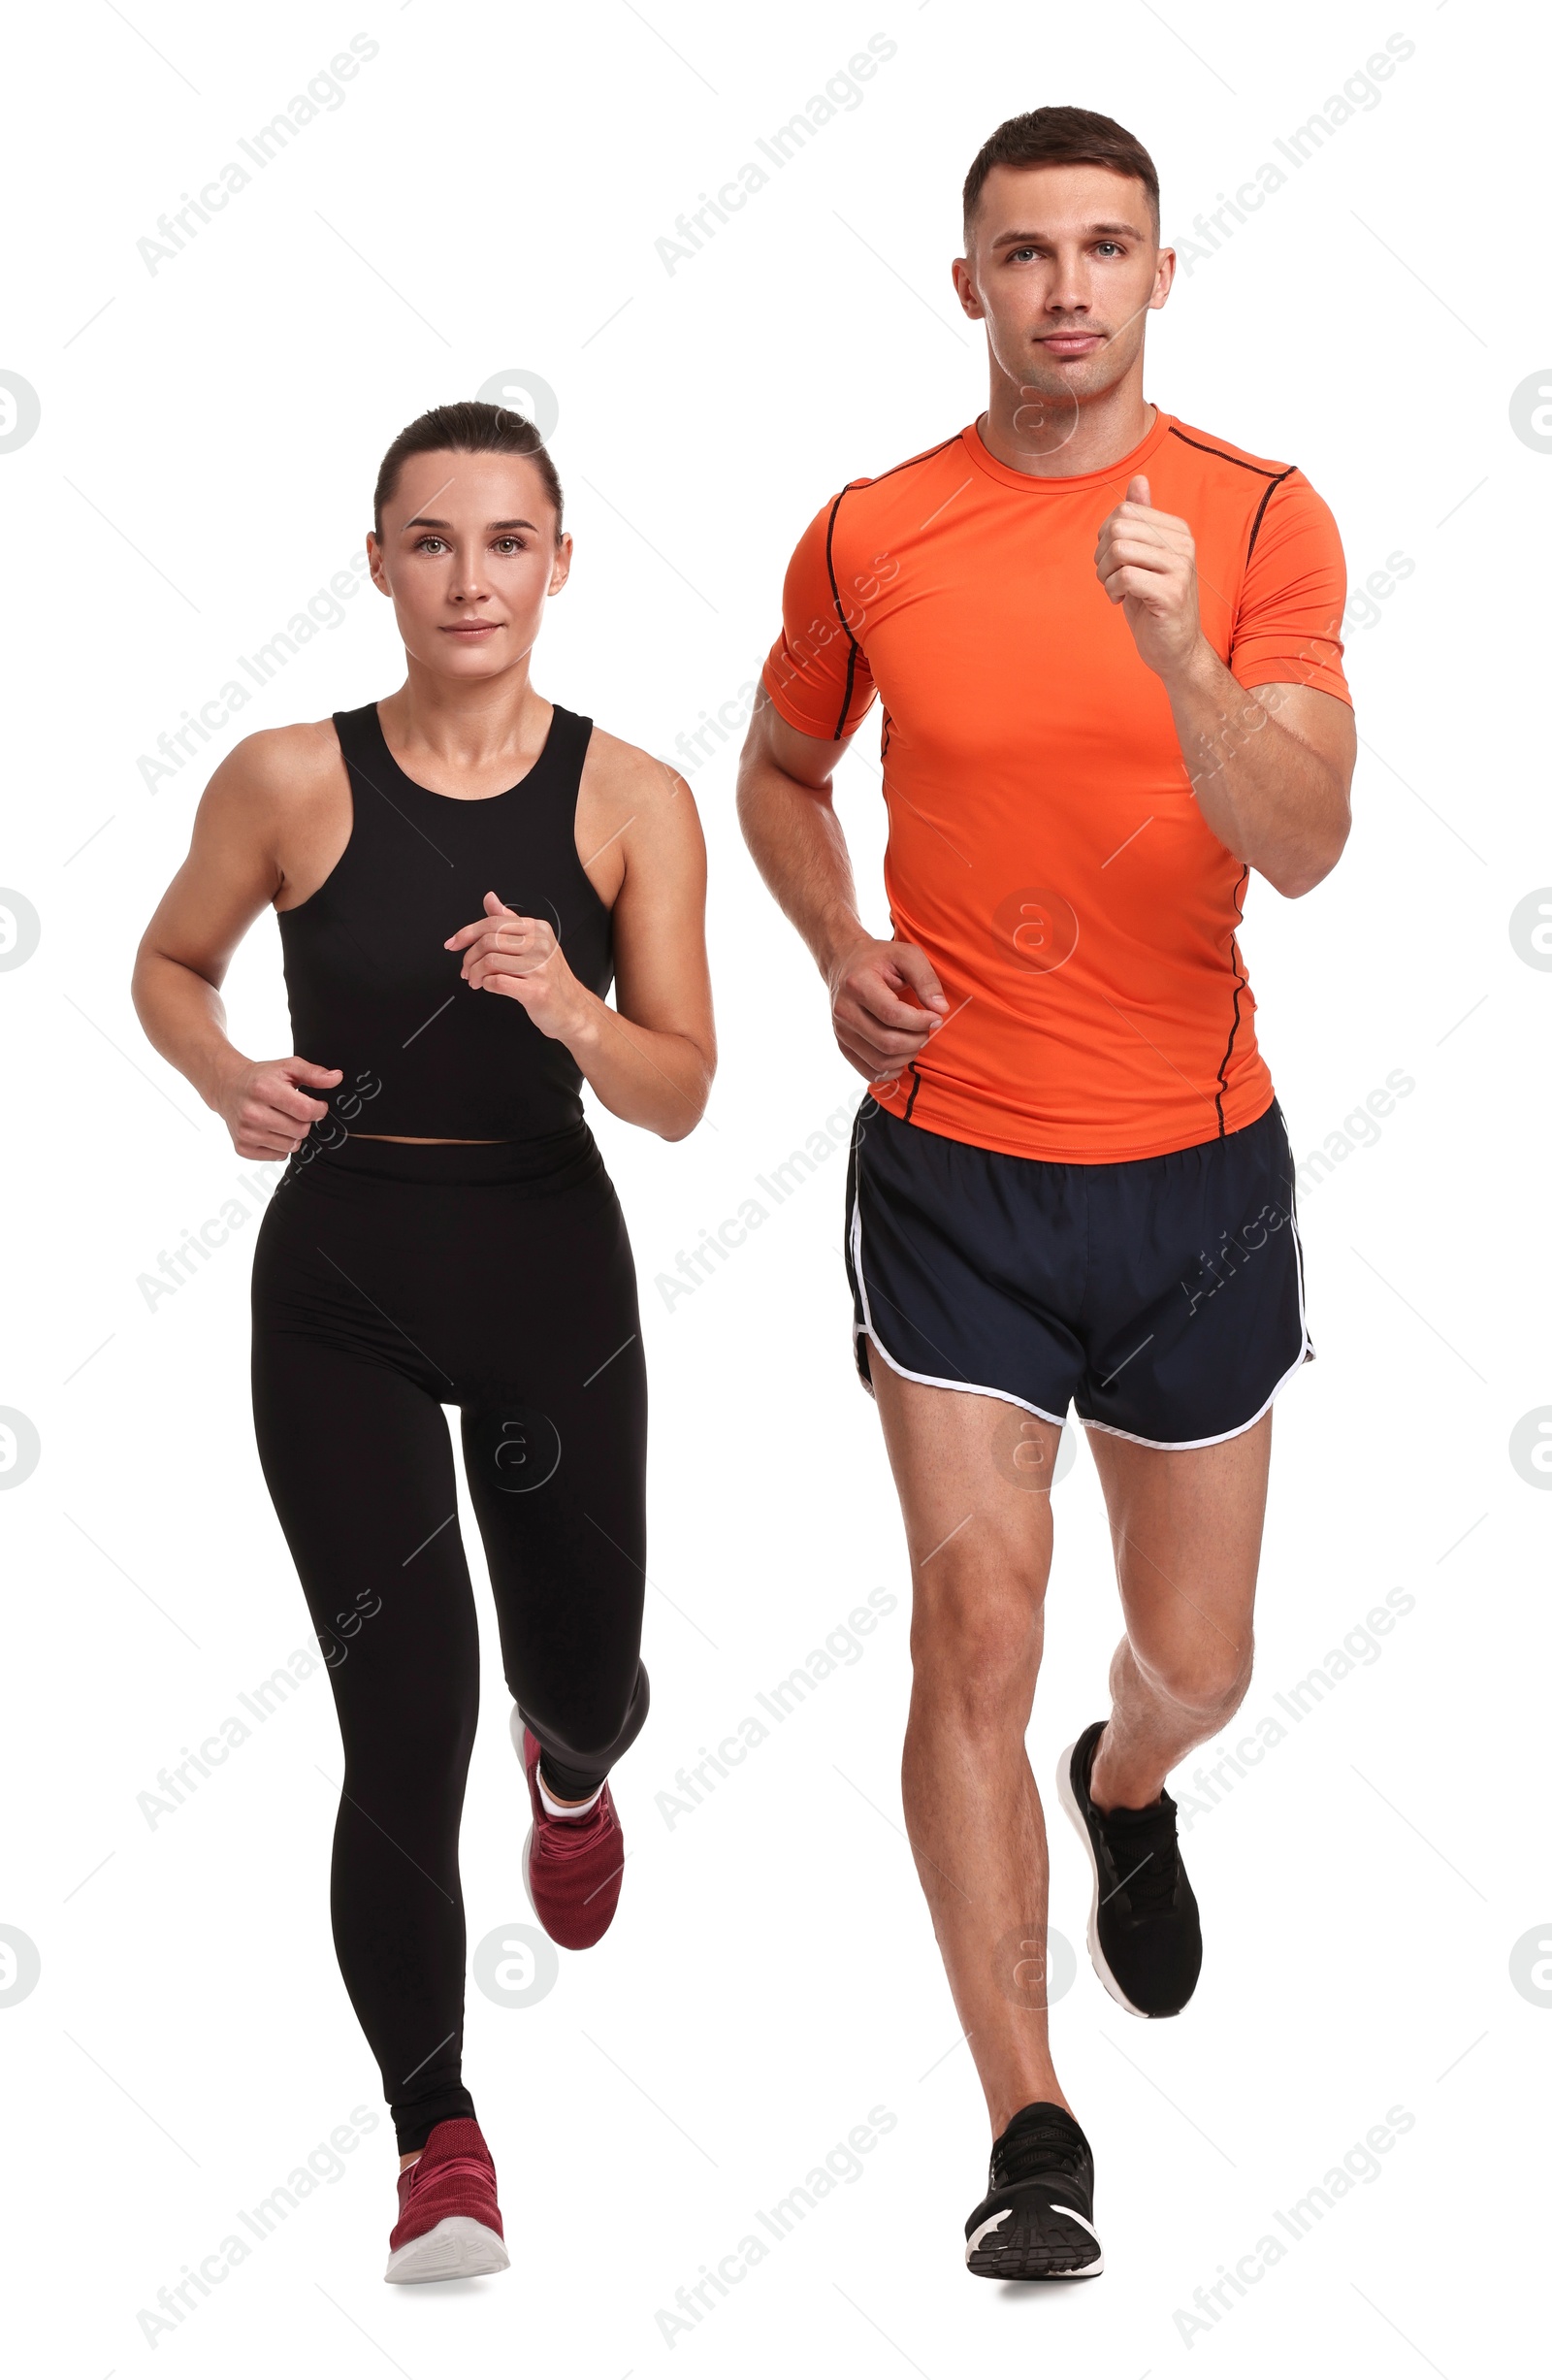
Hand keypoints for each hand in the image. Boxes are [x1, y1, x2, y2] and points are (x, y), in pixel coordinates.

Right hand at [215, 1055, 341, 1157]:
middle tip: (295, 1111)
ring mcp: (245, 1133)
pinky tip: (271, 1130)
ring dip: (293, 1135)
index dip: (319, 1109)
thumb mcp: (288, 1067)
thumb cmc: (263, 1078)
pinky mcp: (242, 1148)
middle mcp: (251, 1113)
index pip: (306, 1111)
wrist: (229, 1088)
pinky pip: (278, 1156)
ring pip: (291, 1146)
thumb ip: (314, 1073)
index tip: (316, 1105)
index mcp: (264, 1089)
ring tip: (282, 1119)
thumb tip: (336, 1078)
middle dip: (305, 1122)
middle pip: (301, 1131)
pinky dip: (280, 1146)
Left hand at [445, 891, 587, 1042]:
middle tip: (466, 970)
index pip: (493, 923)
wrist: (573, 1009)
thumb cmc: (550, 978)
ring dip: (474, 974)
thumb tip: (490, 899)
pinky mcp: (536, 991)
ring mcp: (540, 968)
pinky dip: (486, 985)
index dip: (466, 933)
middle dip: (469, 958)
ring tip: (475, 981)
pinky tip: (489, 987)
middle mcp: (541, 945)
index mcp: (538, 929)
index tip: (453, 944)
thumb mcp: (534, 944)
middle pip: (488, 941)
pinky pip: (497, 982)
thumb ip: (510, 921)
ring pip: (489, 962)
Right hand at [825, 933, 947, 1081]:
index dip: (920, 1022)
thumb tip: (940, 1008)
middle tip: (927, 1030)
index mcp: (858, 984)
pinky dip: (889, 1071)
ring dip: (906, 1057)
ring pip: (879, 1061)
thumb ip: (926, 979)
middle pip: (887, 1042)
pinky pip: (867, 1070)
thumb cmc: (879, 959)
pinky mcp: (842, 1043)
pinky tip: (901, 1057)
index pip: (892, 1015)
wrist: (844, 962)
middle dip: (917, 1041)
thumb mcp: (907, 956)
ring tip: (915, 1041)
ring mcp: (840, 1030)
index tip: (936, 1018)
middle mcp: (844, 1010)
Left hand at [1094, 474, 1204, 680]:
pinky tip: (1121, 601)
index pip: (1125, 510)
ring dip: (1105, 574)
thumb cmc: (1153, 603)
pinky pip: (1125, 576)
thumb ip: (1142, 520)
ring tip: (1115, 589)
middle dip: (1101, 554)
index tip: (1111, 560)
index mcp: (1177, 530)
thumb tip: (1139, 480)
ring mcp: (1180, 567)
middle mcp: (1184, 544)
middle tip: (1108, 577)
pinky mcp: (1171, 593)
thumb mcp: (1144, 557)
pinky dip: (1112, 590)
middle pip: (1119, 526)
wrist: (1175, 648)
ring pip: (1119, 549)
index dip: (1105, 535)